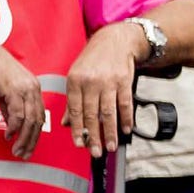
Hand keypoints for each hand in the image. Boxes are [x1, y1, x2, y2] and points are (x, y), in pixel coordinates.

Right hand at [0, 38, 44, 158]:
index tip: (29, 146)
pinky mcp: (15, 91)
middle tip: (25, 154)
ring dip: (24, 138)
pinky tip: (9, 136)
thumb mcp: (4, 93)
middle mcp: (34, 90)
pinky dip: (14, 127)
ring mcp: (26, 90)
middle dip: (32, 141)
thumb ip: (9, 109)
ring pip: (30, 120)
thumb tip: (12, 126)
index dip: (35, 133)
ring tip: (17, 150)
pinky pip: (18, 113)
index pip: (39, 116)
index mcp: (34, 90)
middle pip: (38, 121)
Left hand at [64, 23, 141, 155]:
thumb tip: (67, 123)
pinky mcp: (125, 81)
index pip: (75, 110)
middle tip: (96, 152)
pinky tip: (126, 130)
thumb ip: (72, 100)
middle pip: (92, 114)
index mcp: (75, 82)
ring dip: (111, 132)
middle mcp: (91, 82)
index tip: (79, 144)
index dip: (77, 129)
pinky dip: (126, 118)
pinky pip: (125, 103)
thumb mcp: (76, 76)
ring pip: (109, 112)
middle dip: (94, 136)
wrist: (115, 40)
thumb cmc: (93, 60)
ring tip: (111, 146)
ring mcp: (109, 81)